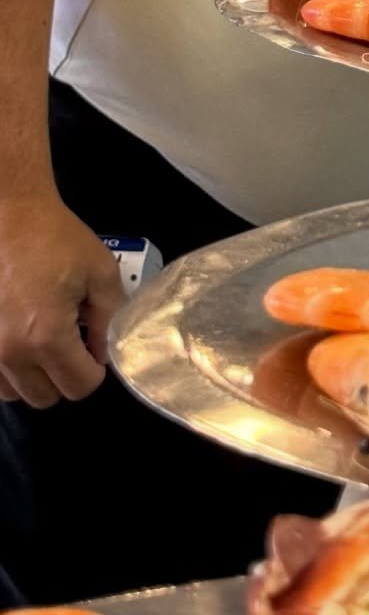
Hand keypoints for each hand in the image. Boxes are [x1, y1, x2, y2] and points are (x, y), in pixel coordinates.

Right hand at [0, 193, 123, 406]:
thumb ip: (111, 318)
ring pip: (16, 393)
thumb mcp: (100, 272)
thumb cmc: (57, 240)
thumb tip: (107, 353)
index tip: (96, 349)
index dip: (96, 371)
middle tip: (74, 345)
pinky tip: (22, 339)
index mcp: (46, 336)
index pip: (79, 386)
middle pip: (45, 398)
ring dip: (35, 376)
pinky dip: (11, 369)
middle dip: (66, 376)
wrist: (12, 218)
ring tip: (45, 340)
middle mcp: (10, 353)